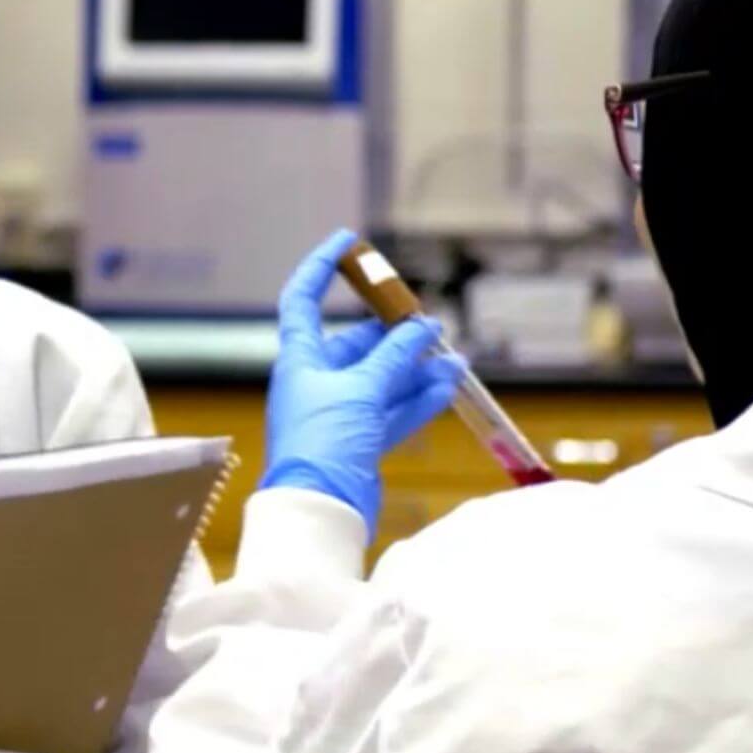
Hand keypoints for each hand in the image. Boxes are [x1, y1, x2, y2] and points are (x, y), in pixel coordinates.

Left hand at [259, 229, 463, 534]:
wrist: (320, 509)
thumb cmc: (325, 441)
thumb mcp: (361, 389)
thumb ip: (393, 356)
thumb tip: (422, 327)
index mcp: (300, 360)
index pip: (303, 300)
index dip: (321, 268)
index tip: (346, 242)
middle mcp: (315, 383)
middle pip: (356, 345)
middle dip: (394, 334)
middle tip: (429, 324)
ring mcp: (338, 414)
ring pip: (381, 380)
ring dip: (414, 368)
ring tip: (453, 357)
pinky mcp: (358, 442)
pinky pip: (391, 411)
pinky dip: (417, 398)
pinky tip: (448, 385)